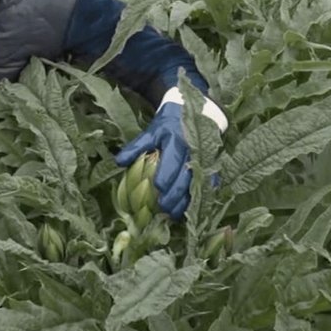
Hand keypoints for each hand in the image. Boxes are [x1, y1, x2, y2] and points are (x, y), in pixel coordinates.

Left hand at [116, 92, 226, 219]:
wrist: (197, 115)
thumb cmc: (169, 126)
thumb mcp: (151, 132)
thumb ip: (136, 147)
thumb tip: (119, 162)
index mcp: (177, 141)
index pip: (173, 160)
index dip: (166, 175)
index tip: (157, 188)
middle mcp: (194, 152)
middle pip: (186, 177)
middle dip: (175, 194)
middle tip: (163, 208)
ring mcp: (205, 162)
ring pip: (197, 186)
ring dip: (187, 202)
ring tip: (174, 215)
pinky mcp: (211, 170)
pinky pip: (206, 188)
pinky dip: (197, 201)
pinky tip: (187, 212)